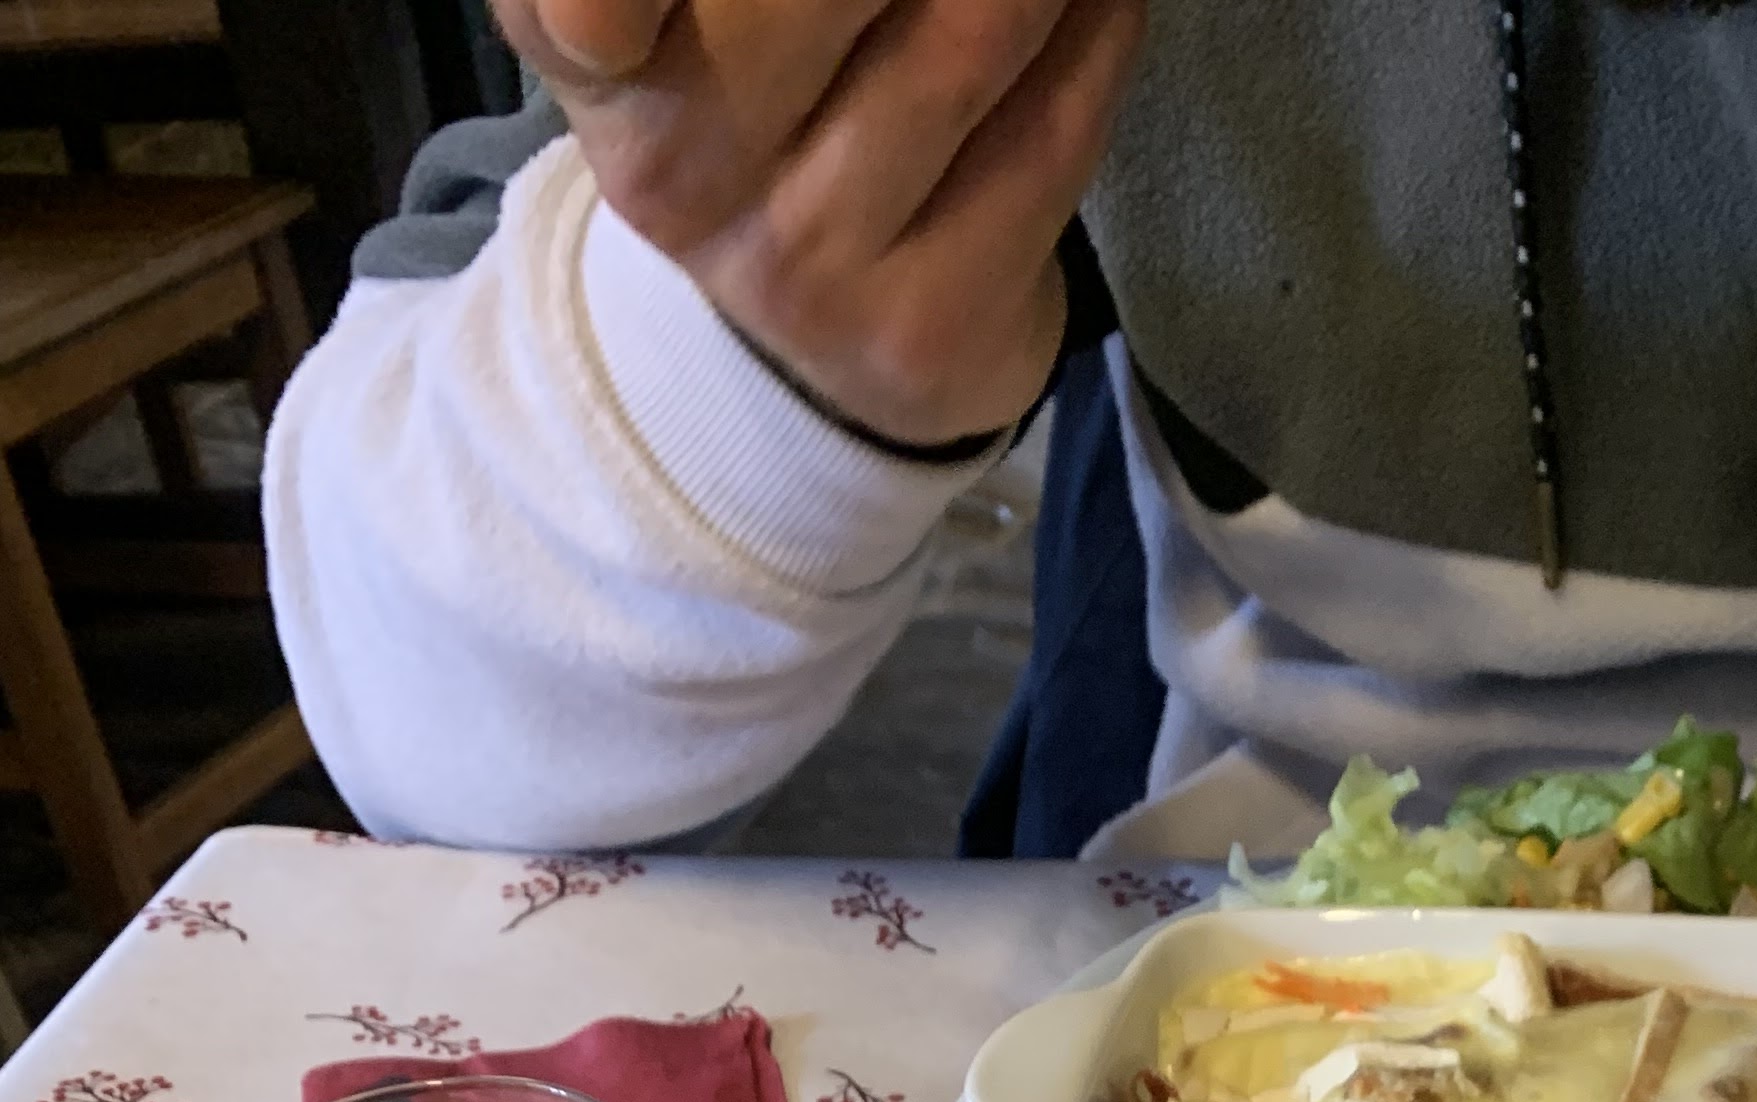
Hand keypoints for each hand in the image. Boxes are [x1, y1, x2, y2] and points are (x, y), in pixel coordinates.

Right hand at [491, 0, 1144, 449]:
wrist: (839, 332)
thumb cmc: (762, 97)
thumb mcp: (685, 9)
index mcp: (593, 56)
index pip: (577, 4)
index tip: (648, 1)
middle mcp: (676, 174)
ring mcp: (805, 267)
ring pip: (970, 30)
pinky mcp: (928, 329)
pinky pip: (1054, 132)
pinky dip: (1099, 28)